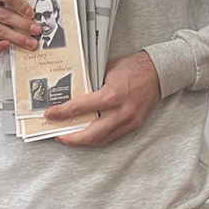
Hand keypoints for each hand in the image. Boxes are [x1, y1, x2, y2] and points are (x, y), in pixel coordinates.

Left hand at [45, 51, 160, 146]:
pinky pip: (113, 137)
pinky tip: (89, 134)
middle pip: (90, 135)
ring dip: (84, 141)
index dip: (62, 113)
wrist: (158, 72)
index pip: (80, 108)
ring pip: (101, 140)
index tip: (50, 115)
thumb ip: (91, 83)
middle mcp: (120, 113)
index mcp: (111, 96)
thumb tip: (73, 92)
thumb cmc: (132, 67)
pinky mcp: (134, 125)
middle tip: (58, 136)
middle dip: (71, 138)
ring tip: (71, 137)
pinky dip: (99, 137)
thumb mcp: (106, 69)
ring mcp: (128, 122)